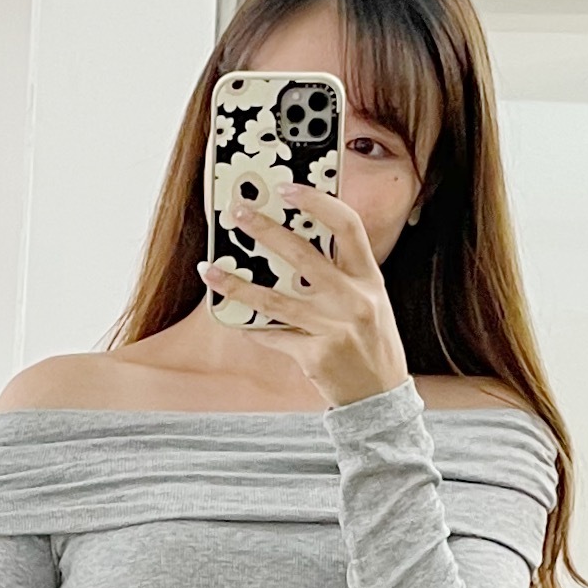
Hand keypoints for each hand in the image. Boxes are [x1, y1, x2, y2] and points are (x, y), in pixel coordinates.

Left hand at [200, 182, 408, 408]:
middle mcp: (354, 300)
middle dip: (265, 230)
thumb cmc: (370, 344)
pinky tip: (233, 318)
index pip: (347, 226)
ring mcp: (334, 329)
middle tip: (238, 214)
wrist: (379, 399)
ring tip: (209, 269)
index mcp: (370, 280)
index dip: (317, 202)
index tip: (288, 188)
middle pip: (302, 255)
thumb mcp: (370, 303)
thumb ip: (342, 275)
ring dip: (236, 283)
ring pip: (273, 299)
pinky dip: (252, 327)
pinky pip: (273, 336)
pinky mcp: (315, 356)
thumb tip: (292, 246)